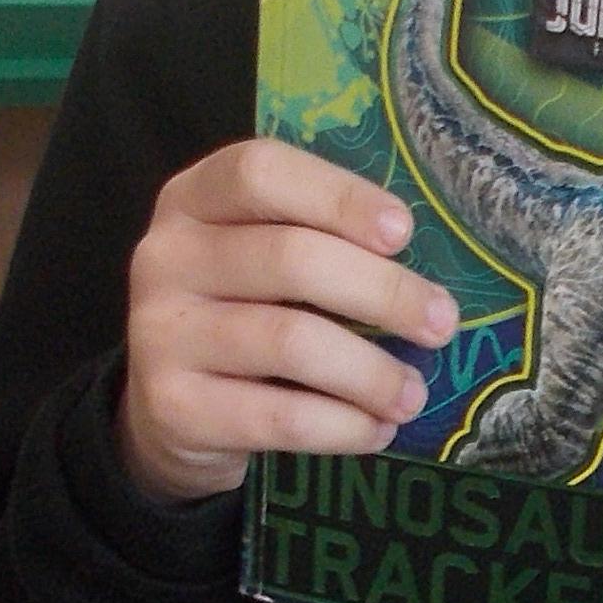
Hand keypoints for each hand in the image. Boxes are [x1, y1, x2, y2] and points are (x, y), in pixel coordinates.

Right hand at [117, 140, 457, 504]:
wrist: (171, 410)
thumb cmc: (244, 314)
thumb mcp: (261, 259)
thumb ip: (320, 240)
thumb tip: (427, 269)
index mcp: (193, 199)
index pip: (260, 172)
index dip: (339, 196)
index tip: (404, 232)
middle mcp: (166, 257)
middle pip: (289, 258)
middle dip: (382, 292)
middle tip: (441, 324)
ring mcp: (161, 333)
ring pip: (290, 342)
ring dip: (370, 372)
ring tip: (412, 394)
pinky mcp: (173, 406)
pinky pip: (278, 415)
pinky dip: (341, 426)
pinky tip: (375, 431)